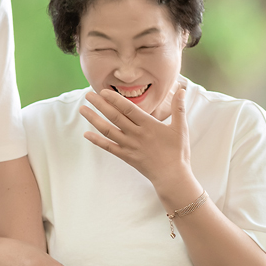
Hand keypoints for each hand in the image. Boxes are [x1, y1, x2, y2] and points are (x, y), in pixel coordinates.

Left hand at [79, 83, 197, 201]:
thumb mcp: (181, 128)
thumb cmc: (177, 152)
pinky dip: (97, 141)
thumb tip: (182, 90)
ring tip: (82, 109)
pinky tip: (86, 134)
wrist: (172, 176)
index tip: (103, 91)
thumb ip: (179, 108)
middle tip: (88, 94)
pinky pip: (108, 147)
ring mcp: (129, 146)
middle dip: (100, 104)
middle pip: (114, 117)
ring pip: (108, 130)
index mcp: (149, 125)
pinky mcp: (126, 156)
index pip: (128, 109)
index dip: (115, 99)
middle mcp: (136, 134)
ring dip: (94, 119)